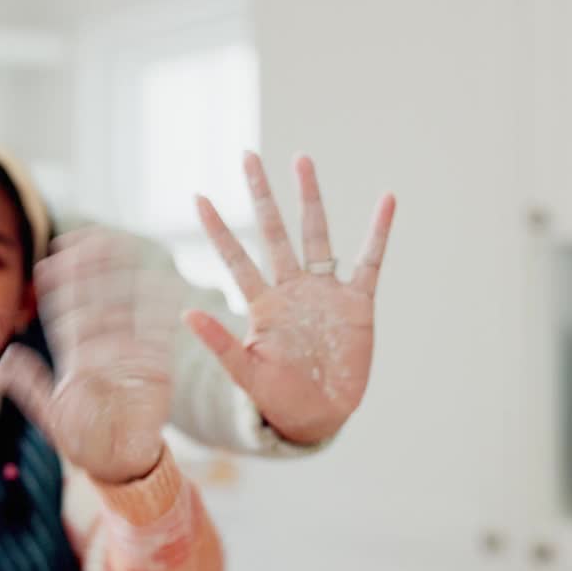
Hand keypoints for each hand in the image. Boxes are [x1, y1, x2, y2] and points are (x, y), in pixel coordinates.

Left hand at [0, 229, 180, 484]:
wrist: (118, 466)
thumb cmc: (82, 441)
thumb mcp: (49, 414)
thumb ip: (28, 385)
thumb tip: (2, 360)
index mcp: (77, 355)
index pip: (66, 311)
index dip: (58, 287)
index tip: (47, 264)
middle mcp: (104, 347)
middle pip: (96, 297)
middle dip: (88, 267)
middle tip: (78, 240)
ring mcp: (131, 354)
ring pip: (125, 304)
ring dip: (118, 274)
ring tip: (112, 245)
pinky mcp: (156, 367)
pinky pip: (159, 333)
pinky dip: (161, 308)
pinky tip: (163, 282)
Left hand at [188, 152, 396, 443]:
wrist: (319, 415)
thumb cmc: (278, 397)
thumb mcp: (245, 372)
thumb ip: (219, 343)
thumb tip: (184, 314)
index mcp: (262, 303)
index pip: (235, 257)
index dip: (218, 229)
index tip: (198, 197)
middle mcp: (291, 288)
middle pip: (274, 230)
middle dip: (261, 194)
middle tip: (248, 155)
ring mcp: (324, 292)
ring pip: (316, 233)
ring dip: (309, 198)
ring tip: (301, 160)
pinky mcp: (357, 303)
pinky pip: (370, 261)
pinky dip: (378, 232)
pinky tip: (387, 201)